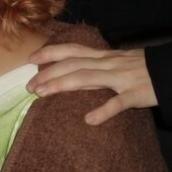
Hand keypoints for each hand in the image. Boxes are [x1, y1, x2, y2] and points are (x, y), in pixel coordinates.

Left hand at [27, 44, 156, 124]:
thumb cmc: (142, 70)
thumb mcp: (116, 64)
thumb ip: (95, 68)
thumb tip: (69, 73)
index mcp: (104, 57)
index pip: (73, 51)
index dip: (51, 53)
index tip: (30, 59)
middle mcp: (109, 64)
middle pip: (74, 65)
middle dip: (48, 73)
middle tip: (28, 86)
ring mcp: (122, 78)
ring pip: (88, 78)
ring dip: (62, 84)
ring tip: (42, 94)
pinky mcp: (135, 94)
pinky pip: (119, 102)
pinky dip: (104, 111)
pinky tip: (89, 120)